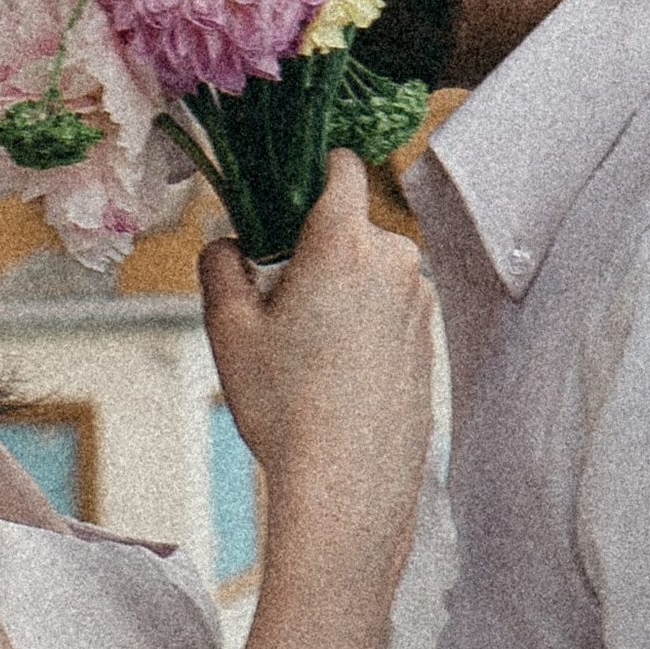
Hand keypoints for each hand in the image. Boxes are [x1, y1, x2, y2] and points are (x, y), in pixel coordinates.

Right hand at [201, 151, 432, 570]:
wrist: (347, 483)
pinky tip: (335, 373)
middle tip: (276, 301)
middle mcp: (394, 260)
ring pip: (369, 270)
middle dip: (313, 248)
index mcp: (345, 242)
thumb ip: (221, 264)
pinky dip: (362, 323)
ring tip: (305, 350)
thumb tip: (230, 243)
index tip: (280, 201)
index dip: (308, 171)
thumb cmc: (286, 406)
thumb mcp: (228, 328)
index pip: (339, 165)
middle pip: (349, 225)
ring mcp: (418, 301)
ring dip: (339, 288)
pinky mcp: (429, 339)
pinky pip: (389, 308)